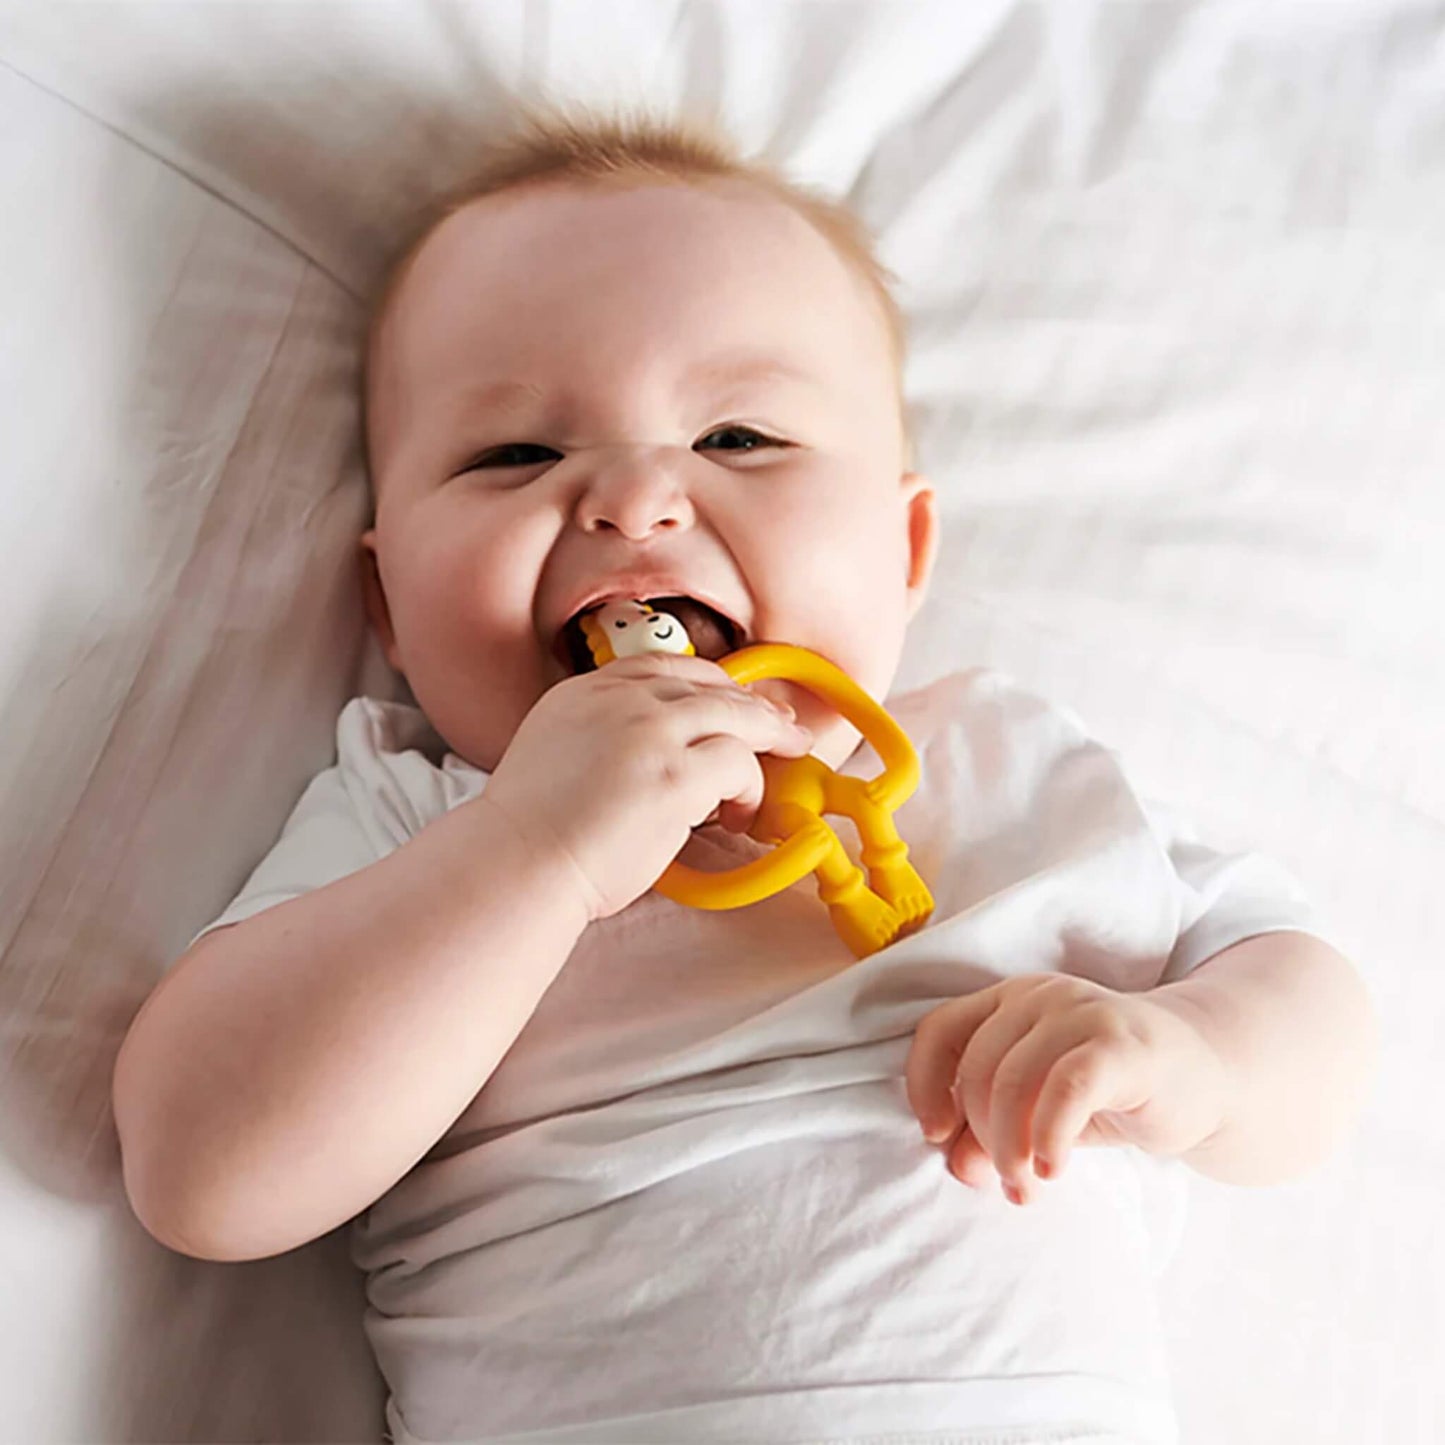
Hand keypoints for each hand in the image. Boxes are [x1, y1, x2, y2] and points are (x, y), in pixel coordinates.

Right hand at [482, 653, 812, 922]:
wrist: (516, 863)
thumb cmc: (532, 834)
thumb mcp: (558, 754)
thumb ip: (603, 738)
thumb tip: (656, 757)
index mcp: (585, 692)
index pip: (663, 668)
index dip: (710, 683)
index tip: (734, 699)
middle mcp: (619, 700)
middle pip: (709, 684)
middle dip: (754, 705)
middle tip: (783, 726)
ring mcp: (650, 733)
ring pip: (736, 714)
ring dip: (768, 737)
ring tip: (786, 757)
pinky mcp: (676, 775)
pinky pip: (739, 762)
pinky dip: (750, 787)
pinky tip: (738, 813)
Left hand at [904, 974, 1229, 1204]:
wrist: (1208, 1077)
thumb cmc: (1114, 1092)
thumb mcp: (1044, 1110)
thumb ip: (996, 1128)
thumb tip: (957, 1166)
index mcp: (1010, 1001)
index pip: (940, 1030)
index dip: (925, 1085)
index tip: (936, 1136)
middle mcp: (1039, 996)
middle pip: (977, 1067)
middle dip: (979, 1135)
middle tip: (1003, 1183)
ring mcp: (1081, 1013)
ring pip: (1013, 1079)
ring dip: (1010, 1146)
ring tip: (1025, 1187)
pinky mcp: (1121, 1044)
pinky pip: (1065, 1089)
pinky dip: (1049, 1136)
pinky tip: (1053, 1171)